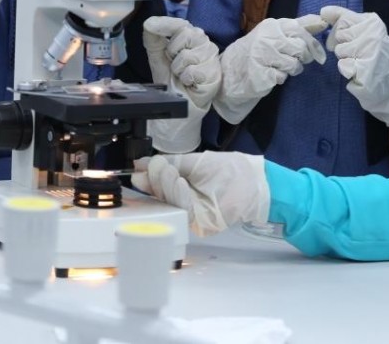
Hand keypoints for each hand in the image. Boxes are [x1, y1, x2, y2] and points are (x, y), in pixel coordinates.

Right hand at [131, 151, 269, 235]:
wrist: (251, 180)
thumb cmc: (225, 170)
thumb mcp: (192, 162)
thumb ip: (168, 164)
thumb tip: (141, 164)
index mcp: (180, 188)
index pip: (158, 186)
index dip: (148, 178)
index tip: (137, 168)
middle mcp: (184, 203)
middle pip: (160, 197)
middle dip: (155, 180)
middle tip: (156, 167)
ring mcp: (192, 216)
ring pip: (170, 205)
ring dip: (166, 187)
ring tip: (168, 172)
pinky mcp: (202, 225)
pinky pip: (185, 213)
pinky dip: (179, 197)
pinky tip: (179, 184)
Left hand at [143, 17, 220, 152]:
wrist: (176, 102)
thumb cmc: (170, 78)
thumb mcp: (157, 54)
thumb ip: (153, 36)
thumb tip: (149, 22)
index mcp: (193, 36)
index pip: (181, 23)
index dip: (165, 25)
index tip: (151, 25)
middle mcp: (205, 44)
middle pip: (186, 34)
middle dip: (173, 53)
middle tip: (175, 65)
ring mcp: (212, 60)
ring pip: (188, 55)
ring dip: (178, 69)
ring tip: (182, 76)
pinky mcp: (214, 76)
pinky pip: (193, 71)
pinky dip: (186, 80)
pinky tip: (190, 84)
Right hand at [214, 15, 327, 123]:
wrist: (230, 71)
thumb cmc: (258, 50)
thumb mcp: (276, 33)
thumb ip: (299, 27)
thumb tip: (323, 20)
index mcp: (272, 26)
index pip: (301, 30)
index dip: (312, 43)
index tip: (317, 52)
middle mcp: (267, 38)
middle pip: (301, 48)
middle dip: (302, 57)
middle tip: (292, 59)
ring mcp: (263, 56)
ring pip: (295, 64)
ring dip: (291, 69)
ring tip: (279, 66)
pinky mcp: (262, 73)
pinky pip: (283, 77)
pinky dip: (280, 78)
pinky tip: (270, 74)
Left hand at [320, 5, 388, 125]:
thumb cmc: (375, 52)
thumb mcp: (364, 29)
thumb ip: (343, 18)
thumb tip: (323, 12)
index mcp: (373, 22)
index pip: (343, 19)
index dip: (341, 30)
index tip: (349, 37)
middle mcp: (373, 34)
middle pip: (339, 35)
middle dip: (344, 44)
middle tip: (360, 51)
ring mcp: (370, 52)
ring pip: (339, 50)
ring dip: (346, 58)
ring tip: (361, 61)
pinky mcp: (365, 69)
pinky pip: (343, 65)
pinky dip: (348, 70)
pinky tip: (361, 71)